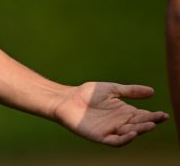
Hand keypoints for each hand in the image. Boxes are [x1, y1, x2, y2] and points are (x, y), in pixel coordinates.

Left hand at [53, 82, 168, 146]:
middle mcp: (120, 123)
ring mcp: (111, 130)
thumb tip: (152, 91)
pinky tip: (132, 133)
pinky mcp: (101, 136)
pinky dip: (125, 139)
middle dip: (149, 122)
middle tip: (159, 118)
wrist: (67, 99)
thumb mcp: (112, 89)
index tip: (163, 114)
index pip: (143, 116)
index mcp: (124, 112)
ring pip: (130, 133)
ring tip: (150, 125)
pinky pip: (115, 141)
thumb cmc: (88, 93)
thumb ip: (131, 91)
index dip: (154, 116)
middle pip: (138, 124)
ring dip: (140, 130)